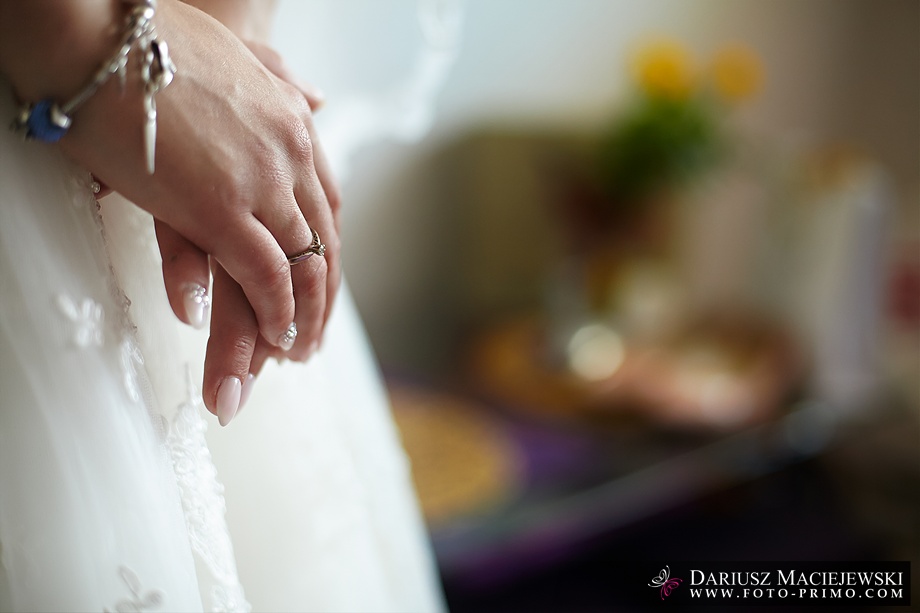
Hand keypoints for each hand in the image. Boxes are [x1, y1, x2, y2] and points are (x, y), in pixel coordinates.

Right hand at [153, 38, 339, 422]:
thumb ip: (281, 82)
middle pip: (321, 246)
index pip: (327, 207)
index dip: (326, 256)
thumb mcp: (236, 60)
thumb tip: (318, 98)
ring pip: (299, 269)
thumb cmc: (153, 44)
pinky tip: (272, 342)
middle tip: (310, 343)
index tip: (319, 291)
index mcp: (296, 126)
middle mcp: (291, 156)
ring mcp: (261, 182)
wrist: (105, 35)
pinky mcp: (220, 207)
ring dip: (298, 321)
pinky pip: (263, 274)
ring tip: (292, 360)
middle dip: (319, 302)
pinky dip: (274, 312)